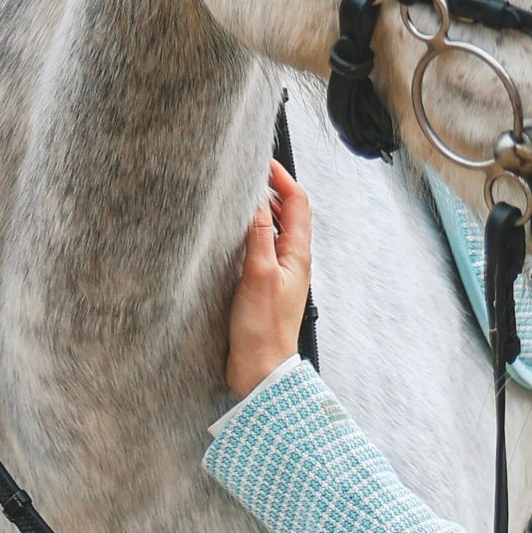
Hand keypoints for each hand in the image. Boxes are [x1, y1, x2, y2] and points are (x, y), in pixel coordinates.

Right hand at [226, 158, 311, 399]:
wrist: (261, 369)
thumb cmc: (263, 328)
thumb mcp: (259, 274)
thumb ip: (259, 234)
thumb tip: (259, 198)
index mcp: (298, 254)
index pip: (297, 203)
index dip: (282, 179)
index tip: (262, 163)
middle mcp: (293, 261)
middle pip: (289, 214)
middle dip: (272, 190)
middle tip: (247, 175)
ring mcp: (280, 274)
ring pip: (275, 231)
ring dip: (261, 211)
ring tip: (239, 198)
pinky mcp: (265, 286)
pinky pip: (262, 250)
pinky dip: (252, 234)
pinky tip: (234, 236)